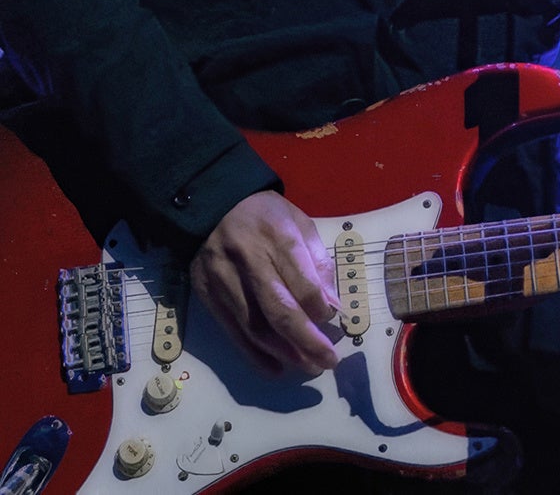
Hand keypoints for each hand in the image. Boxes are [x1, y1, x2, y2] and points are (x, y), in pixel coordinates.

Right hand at [190, 190, 340, 375]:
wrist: (213, 206)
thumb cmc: (265, 215)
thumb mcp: (298, 222)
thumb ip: (316, 261)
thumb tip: (330, 304)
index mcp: (278, 237)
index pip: (301, 281)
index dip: (319, 307)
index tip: (334, 321)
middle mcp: (250, 261)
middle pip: (278, 309)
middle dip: (306, 341)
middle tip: (328, 361)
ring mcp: (225, 281)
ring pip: (255, 326)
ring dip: (284, 353)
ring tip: (308, 367)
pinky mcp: (208, 297)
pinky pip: (233, 332)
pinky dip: (254, 355)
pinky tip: (275, 369)